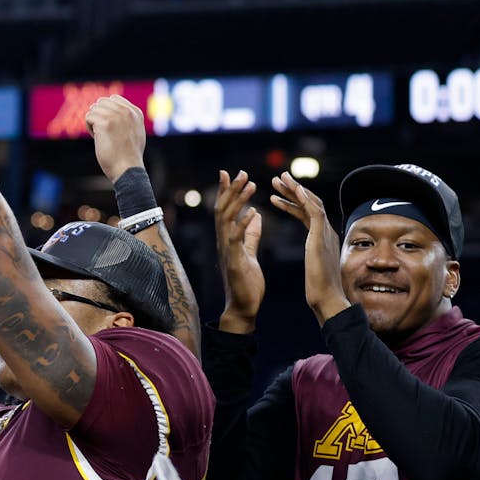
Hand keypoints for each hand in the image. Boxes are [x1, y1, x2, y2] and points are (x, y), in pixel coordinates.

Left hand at [85, 95, 146, 181]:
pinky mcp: (105, 123)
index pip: (113, 99)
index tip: (109, 126)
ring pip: (94, 109)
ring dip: (93, 122)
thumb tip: (111, 107)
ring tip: (101, 136)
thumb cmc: (128, 155)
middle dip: (98, 116)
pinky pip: (88, 117)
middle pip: (101, 102)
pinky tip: (97, 138)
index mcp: (135, 112)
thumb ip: (127, 118)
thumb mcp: (135, 131)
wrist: (127, 169)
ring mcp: (116, 116)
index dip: (106, 111)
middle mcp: (127, 111)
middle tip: (103, 132)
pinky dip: (89, 128)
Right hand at [215, 170, 263, 333]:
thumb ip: (251, 234)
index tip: (231, 173)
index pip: (226, 210)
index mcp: (229, 239)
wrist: (244, 307)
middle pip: (223, 209)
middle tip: (240, 172)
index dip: (227, 191)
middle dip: (231, 190)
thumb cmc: (246, 282)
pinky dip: (243, 224)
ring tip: (249, 185)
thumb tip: (256, 215)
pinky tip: (252, 212)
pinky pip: (236, 239)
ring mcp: (227, 251)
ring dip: (238, 201)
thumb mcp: (250, 252)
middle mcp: (224, 241)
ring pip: (227, 220)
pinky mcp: (234, 261)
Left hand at [271, 172, 349, 324]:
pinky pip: (314, 211)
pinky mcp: (322, 237)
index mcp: (323, 238)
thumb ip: (315, 255)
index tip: (278, 193)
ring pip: (312, 203)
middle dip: (294, 190)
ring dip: (295, 189)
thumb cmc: (319, 289)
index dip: (294, 201)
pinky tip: (292, 189)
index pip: (308, 213)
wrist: (327, 299)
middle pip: (311, 203)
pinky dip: (304, 198)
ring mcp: (326, 233)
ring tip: (277, 180)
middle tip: (278, 179)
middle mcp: (327, 232)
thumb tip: (314, 254)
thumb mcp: (315, 265)